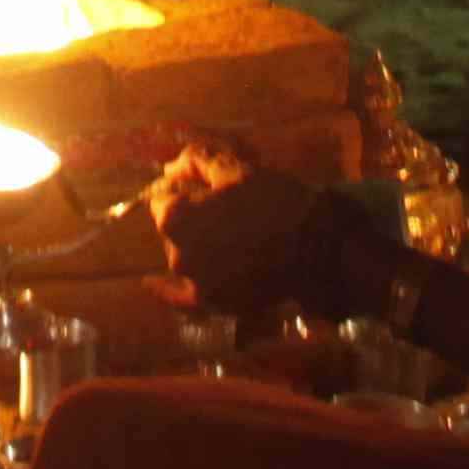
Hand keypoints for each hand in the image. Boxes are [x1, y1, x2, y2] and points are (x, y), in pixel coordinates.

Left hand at [152, 149, 353, 315]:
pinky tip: (151, 284)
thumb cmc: (274, 202)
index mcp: (175, 219)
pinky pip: (182, 299)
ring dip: (196, 243)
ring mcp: (194, 283)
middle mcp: (176, 254)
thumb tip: (170, 167)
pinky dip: (167, 292)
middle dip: (191, 214)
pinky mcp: (214, 304)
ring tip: (230, 232)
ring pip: (184, 255)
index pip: (163, 196)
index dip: (183, 186)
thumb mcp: (235, 169)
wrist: (317, 251)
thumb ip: (195, 164)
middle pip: (174, 227)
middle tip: (224, 206)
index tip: (206, 184)